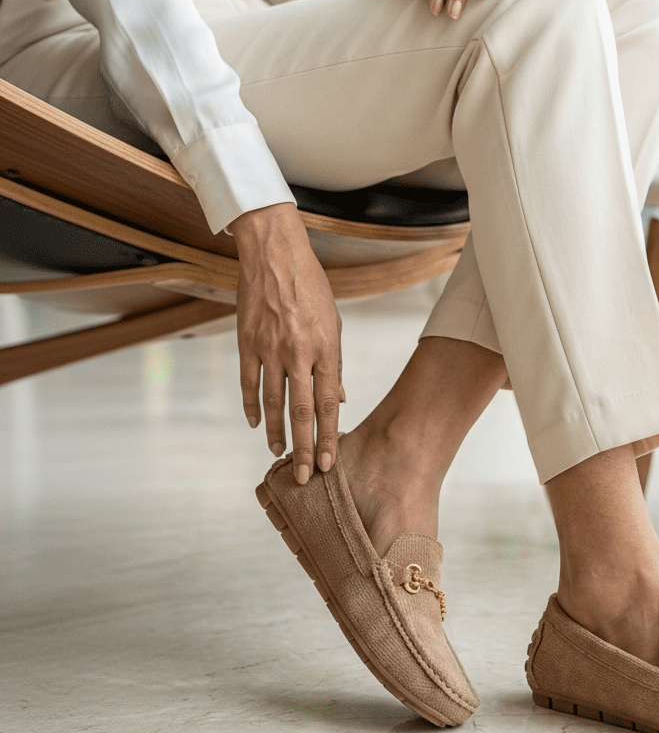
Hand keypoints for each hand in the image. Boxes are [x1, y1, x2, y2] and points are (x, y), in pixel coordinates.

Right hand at [231, 203, 341, 484]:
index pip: (329, 403)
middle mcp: (298, 352)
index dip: (329, 436)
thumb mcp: (334, 324)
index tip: (329, 463)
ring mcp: (270, 348)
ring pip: (272, 402)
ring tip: (279, 455)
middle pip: (301, 410)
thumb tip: (338, 400)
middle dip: (304, 447)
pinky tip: (253, 424)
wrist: (275, 255)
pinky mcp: (246, 342)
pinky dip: (249, 405)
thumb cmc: (311, 289)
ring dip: (276, 432)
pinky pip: (247, 381)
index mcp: (326, 348)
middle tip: (304, 477)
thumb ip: (335, 365)